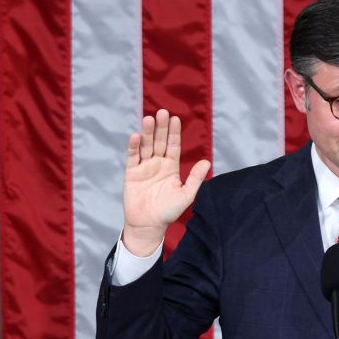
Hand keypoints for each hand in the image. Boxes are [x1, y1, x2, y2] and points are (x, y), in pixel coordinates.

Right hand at [121, 108, 211, 255]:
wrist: (148, 225)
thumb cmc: (168, 212)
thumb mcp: (186, 195)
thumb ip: (195, 178)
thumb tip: (207, 162)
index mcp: (171, 167)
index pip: (173, 145)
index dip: (174, 132)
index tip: (175, 119)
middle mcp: (157, 164)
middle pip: (159, 141)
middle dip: (161, 127)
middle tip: (162, 112)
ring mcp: (144, 167)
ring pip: (146, 146)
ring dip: (147, 133)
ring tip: (148, 119)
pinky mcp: (131, 173)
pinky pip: (133, 157)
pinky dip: (134, 147)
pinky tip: (136, 136)